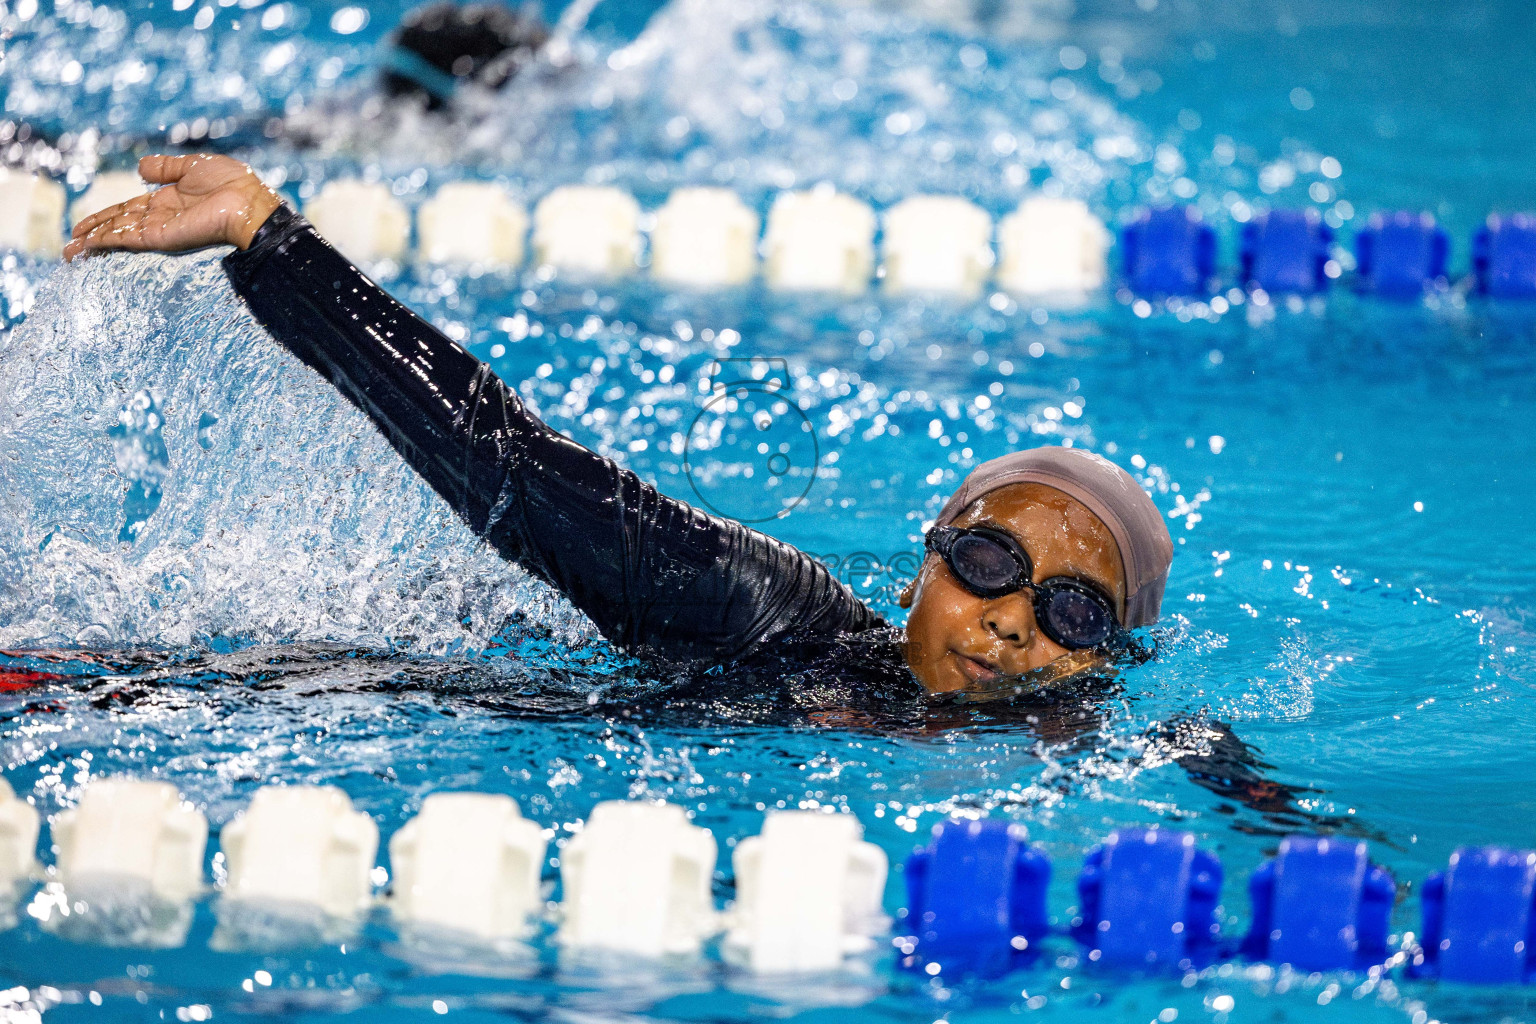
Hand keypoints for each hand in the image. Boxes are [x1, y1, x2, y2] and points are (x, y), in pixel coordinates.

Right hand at [63, 154, 281, 260]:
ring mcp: (161, 229)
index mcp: (167, 201)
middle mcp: (161, 217)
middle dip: (93, 235)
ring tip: (70, 252)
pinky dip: (107, 240)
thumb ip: (164, 168)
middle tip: (70, 246)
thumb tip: (139, 167)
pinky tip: (88, 244)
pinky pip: (129, 238)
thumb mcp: (191, 166)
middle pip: (118, 226)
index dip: (105, 217)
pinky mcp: (163, 237)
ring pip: (119, 235)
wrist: (247, 201)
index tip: (84, 226)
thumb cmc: (230, 183)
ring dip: (93, 242)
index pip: (128, 211)